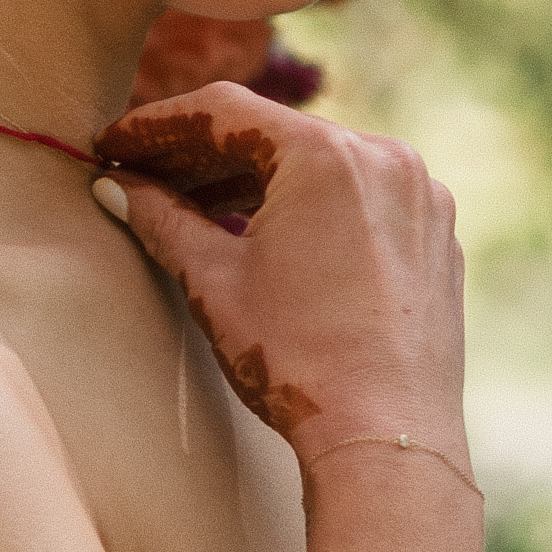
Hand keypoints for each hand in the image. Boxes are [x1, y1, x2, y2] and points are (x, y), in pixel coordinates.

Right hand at [94, 84, 471, 475]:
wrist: (385, 438)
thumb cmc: (298, 361)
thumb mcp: (214, 282)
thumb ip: (162, 220)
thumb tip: (116, 187)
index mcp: (326, 155)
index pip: (224, 112)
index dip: (157, 125)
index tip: (114, 144)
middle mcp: (384, 158)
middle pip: (275, 134)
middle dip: (203, 153)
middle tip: (142, 173)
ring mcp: (419, 197)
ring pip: (321, 167)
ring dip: (256, 181)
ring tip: (196, 207)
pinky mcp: (436, 236)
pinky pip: (361, 200)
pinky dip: (311, 207)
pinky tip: (270, 236)